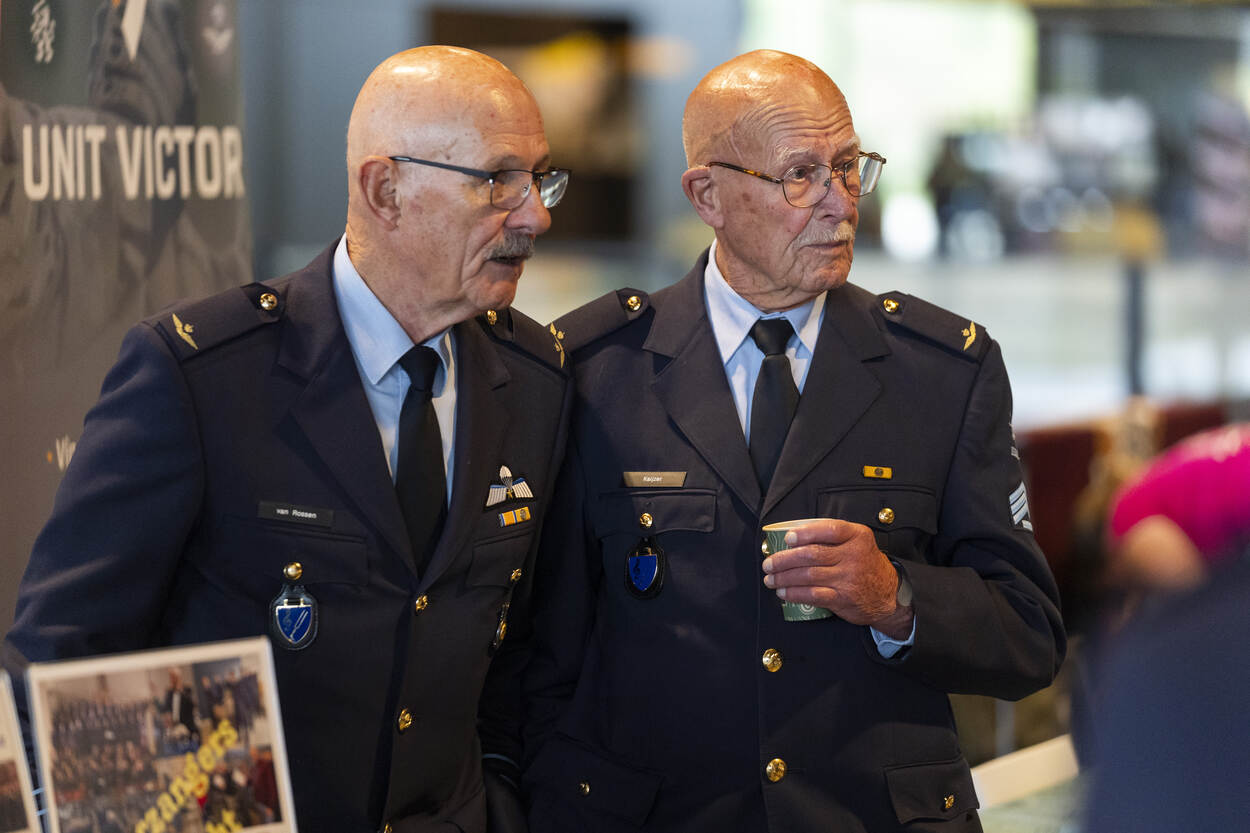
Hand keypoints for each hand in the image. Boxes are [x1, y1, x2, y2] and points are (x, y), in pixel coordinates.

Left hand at [762, 519, 912, 637]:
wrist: (888, 594)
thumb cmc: (865, 564)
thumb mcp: (858, 542)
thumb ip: (834, 537)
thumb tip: (793, 537)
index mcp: (857, 536)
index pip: (829, 529)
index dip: (806, 533)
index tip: (788, 538)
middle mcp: (854, 556)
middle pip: (812, 554)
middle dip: (784, 559)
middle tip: (769, 563)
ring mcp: (848, 578)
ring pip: (808, 575)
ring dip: (784, 577)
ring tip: (770, 578)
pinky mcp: (843, 598)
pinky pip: (812, 595)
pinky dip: (794, 594)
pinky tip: (783, 592)